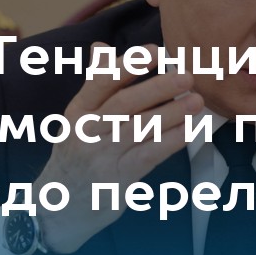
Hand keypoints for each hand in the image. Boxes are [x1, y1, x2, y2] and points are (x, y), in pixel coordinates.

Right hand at [34, 43, 202, 252]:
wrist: (58, 207)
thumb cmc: (76, 154)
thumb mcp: (77, 119)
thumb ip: (94, 84)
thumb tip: (101, 47)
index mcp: (77, 112)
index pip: (101, 82)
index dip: (129, 65)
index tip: (155, 52)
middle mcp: (87, 132)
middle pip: (124, 104)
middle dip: (158, 87)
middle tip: (186, 76)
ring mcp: (102, 156)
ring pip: (140, 129)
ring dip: (172, 113)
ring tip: (196, 101)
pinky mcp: (118, 179)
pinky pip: (149, 155)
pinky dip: (172, 140)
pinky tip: (190, 129)